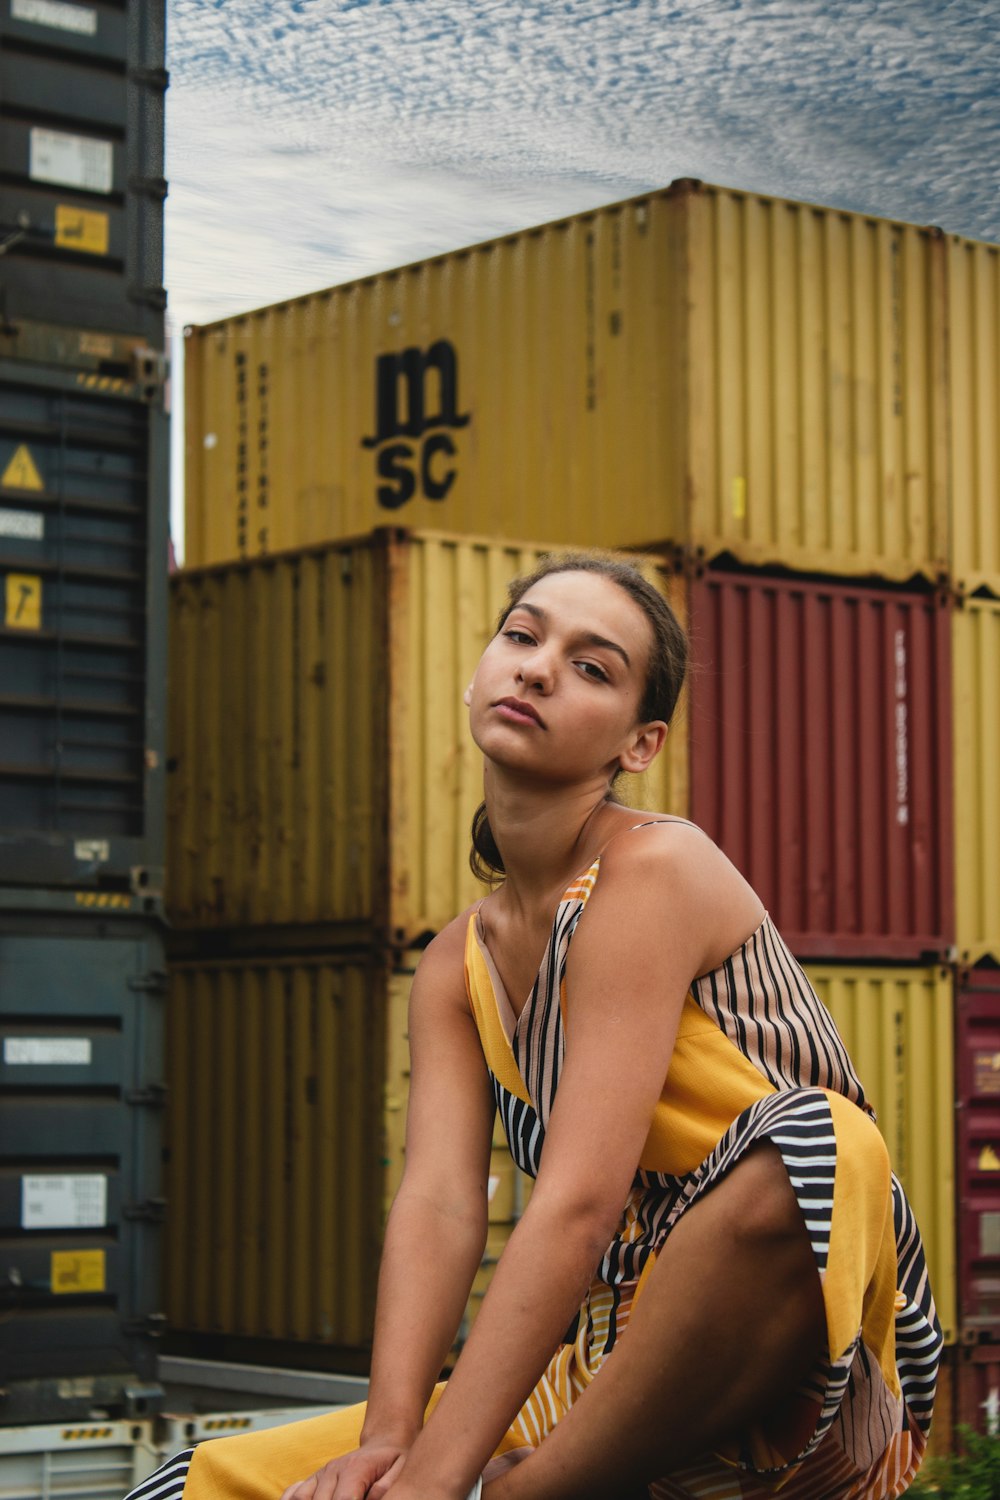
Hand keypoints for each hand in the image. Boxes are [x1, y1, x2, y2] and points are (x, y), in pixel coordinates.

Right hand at [279, 1443, 406, 1499]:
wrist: (382, 1444)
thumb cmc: (393, 1460)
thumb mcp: (399, 1470)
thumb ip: (386, 1487)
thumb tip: (372, 1499)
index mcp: (355, 1468)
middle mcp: (333, 1470)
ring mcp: (321, 1475)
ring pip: (302, 1499)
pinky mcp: (313, 1480)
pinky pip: (293, 1493)